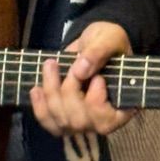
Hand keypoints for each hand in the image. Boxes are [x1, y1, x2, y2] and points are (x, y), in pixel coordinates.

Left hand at [30, 21, 133, 138]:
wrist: (93, 42)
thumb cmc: (109, 41)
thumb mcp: (110, 38)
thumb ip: (99, 52)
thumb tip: (80, 70)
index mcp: (123, 107)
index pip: (106, 121)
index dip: (96, 101)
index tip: (98, 78)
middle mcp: (101, 121)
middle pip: (79, 121)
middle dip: (70, 90)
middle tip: (73, 66)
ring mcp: (80, 122)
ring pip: (60, 121)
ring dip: (51, 92)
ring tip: (50, 65)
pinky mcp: (62, 117)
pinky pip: (47, 121)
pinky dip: (39, 105)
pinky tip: (36, 88)